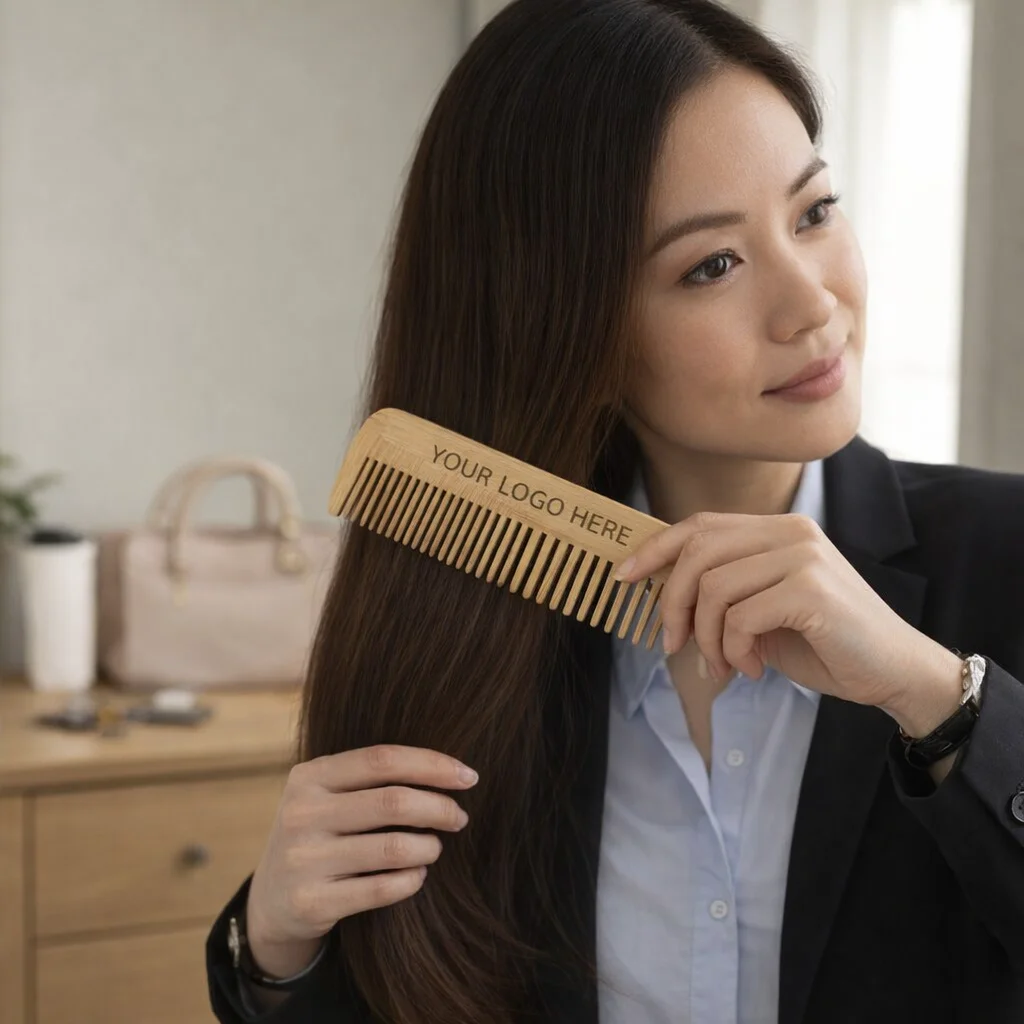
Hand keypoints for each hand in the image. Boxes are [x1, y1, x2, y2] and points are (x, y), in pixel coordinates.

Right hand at [245, 745, 477, 975]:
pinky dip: (412, 881)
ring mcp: (303, 860)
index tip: (468, 777)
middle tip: (459, 818)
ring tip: (434, 847)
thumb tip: (451, 770)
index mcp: (309, 776)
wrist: (270, 899)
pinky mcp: (312, 903)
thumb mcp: (327, 795)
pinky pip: (383, 890)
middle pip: (393, 802)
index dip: (433, 765)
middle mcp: (301, 814)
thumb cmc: (318, 833)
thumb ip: (372, 777)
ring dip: (429, 848)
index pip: (383, 759)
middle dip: (440, 808)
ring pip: (394, 848)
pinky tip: (417, 875)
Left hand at [615, 511, 960, 721]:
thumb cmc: (822, 642)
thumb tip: (657, 591)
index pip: (699, 526)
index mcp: (776, 529)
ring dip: (706, 638)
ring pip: (713, 587)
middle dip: (671, 604)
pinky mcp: (811, 588)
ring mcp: (803, 555)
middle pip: (696, 553)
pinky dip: (734, 650)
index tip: (623, 577)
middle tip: (671, 644)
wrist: (893, 672)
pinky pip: (740, 616)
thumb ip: (720, 592)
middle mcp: (790, 531)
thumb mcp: (760, 610)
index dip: (654, 549)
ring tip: (724, 665)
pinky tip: (752, 668)